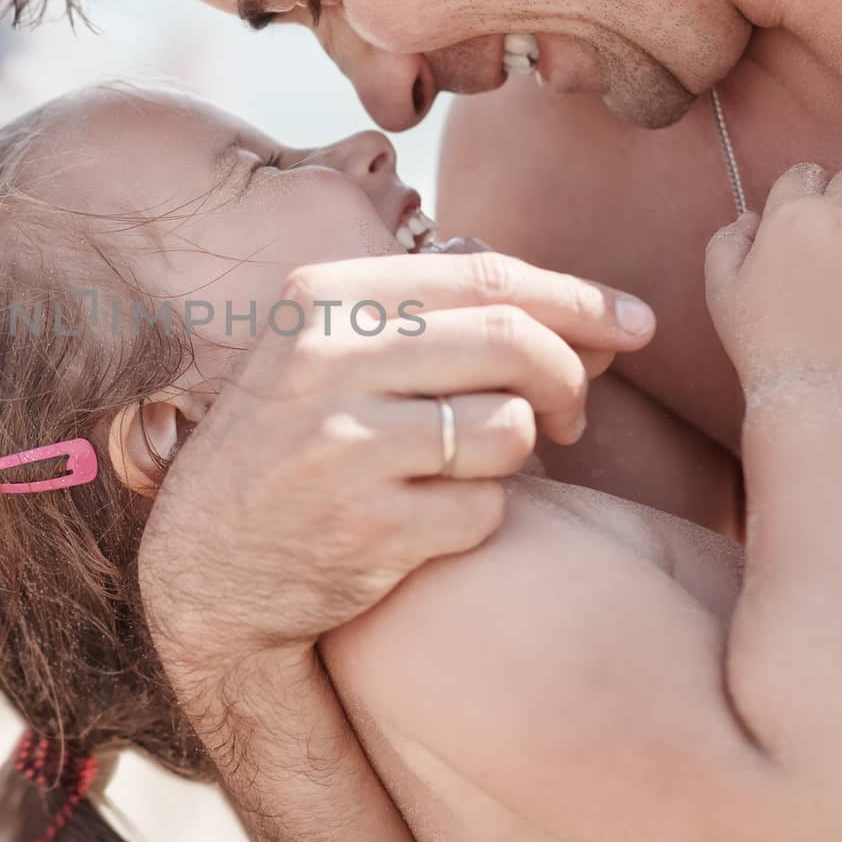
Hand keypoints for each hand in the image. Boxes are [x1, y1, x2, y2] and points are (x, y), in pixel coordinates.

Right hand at [137, 251, 656, 676]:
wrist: (205, 566)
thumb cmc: (289, 444)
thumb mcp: (324, 351)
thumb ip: (427, 313)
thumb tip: (579, 307)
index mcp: (320, 297)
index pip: (482, 275)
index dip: (578, 296)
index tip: (636, 322)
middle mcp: (324, 360)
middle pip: (511, 342)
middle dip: (573, 376)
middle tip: (578, 413)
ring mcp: (343, 446)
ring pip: (510, 428)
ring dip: (518, 452)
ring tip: (471, 467)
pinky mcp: (366, 528)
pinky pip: (487, 511)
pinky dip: (480, 517)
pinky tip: (430, 518)